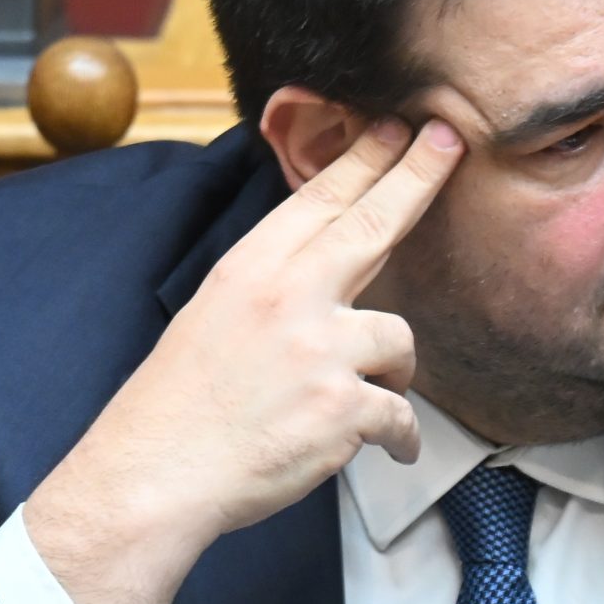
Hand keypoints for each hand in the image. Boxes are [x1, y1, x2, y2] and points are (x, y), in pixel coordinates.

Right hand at [24, 120, 461, 603]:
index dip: (366, 159)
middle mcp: (289, 298)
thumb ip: (273, 285)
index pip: (320, 200)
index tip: (397, 127)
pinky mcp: (344, 409)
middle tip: (449, 143)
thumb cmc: (180, 405)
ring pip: (398, 339)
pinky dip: (399, 437)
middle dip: (418, 175)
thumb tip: (329, 263)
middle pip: (374, 223)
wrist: (154, 476)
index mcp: (251, 271)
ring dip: (394, 372)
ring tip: (362, 398)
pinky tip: (388, 448)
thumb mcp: (213, 316)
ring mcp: (320, 352)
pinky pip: (401, 415)